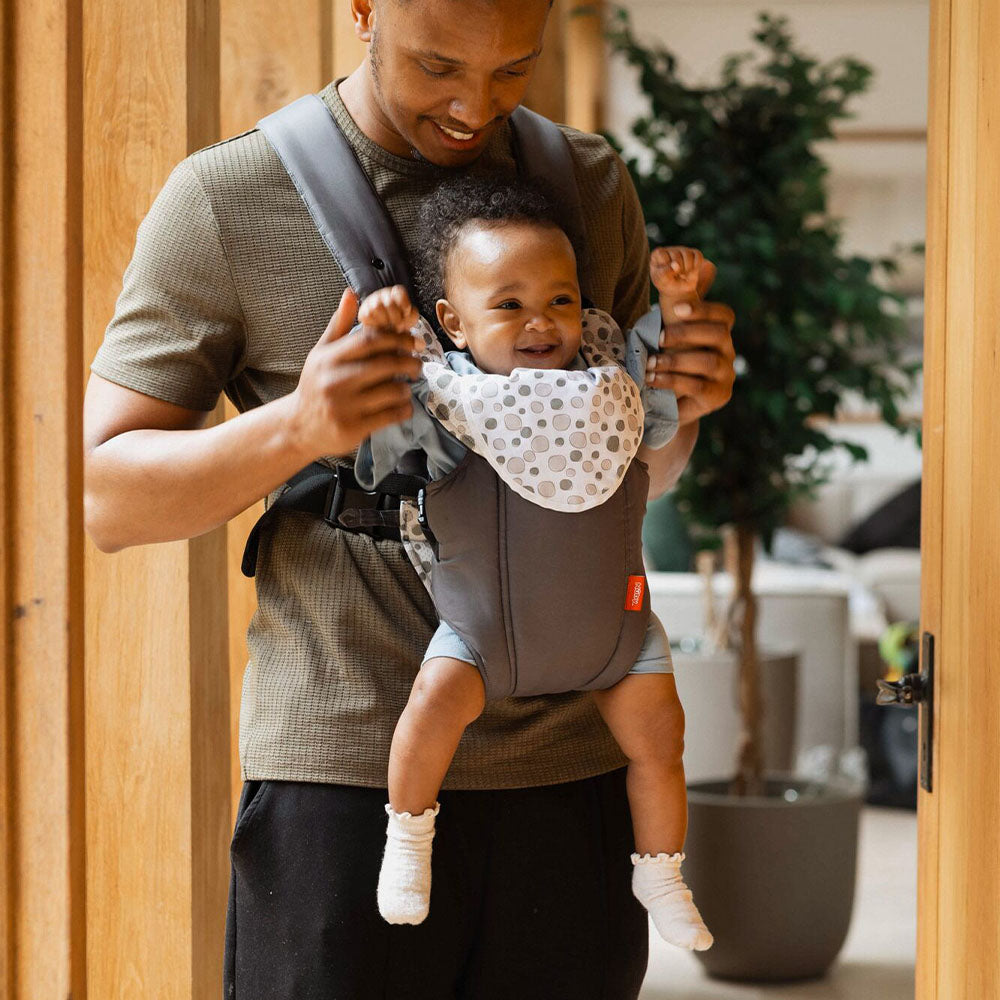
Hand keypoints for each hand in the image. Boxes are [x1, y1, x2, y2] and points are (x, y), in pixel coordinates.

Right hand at [287, 286, 422, 458]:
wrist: (299, 427)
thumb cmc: (315, 385)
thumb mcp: (320, 353)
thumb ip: (338, 325)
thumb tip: (351, 293)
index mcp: (328, 359)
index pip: (369, 340)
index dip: (396, 338)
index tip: (411, 341)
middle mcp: (334, 381)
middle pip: (385, 364)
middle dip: (408, 362)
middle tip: (417, 365)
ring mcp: (344, 406)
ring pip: (391, 391)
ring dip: (405, 388)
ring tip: (405, 387)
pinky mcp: (353, 428)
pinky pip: (390, 415)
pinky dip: (403, 409)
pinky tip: (402, 406)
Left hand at [645, 255, 735, 425]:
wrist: (669, 400)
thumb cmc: (671, 358)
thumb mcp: (674, 327)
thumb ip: (685, 298)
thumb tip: (704, 261)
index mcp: (720, 331)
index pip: (723, 315)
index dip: (703, 309)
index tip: (676, 309)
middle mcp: (728, 351)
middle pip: (720, 335)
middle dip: (687, 333)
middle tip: (659, 338)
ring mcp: (726, 375)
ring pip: (708, 361)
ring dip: (675, 361)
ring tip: (649, 364)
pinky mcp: (718, 397)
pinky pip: (697, 386)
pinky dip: (671, 381)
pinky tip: (652, 379)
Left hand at [649, 246, 702, 309]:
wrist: (678, 290)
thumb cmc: (667, 284)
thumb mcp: (661, 281)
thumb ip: (664, 273)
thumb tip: (676, 264)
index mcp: (657, 254)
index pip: (662, 255)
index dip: (665, 266)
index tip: (664, 275)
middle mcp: (670, 250)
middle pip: (676, 256)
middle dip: (678, 270)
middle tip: (676, 277)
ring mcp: (682, 250)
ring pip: (688, 255)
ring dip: (687, 269)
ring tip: (684, 275)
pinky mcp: (694, 254)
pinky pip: (698, 256)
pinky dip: (696, 266)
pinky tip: (692, 272)